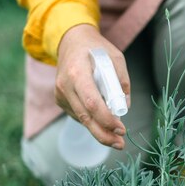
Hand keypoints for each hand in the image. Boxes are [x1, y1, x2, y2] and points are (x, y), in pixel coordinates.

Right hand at [55, 24, 130, 149]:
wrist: (70, 41)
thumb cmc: (96, 49)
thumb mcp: (116, 58)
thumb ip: (122, 82)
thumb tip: (124, 107)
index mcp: (77, 72)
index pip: (92, 103)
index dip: (107, 120)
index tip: (121, 129)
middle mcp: (65, 85)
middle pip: (85, 117)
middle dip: (104, 134)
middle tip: (120, 144)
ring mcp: (60, 94)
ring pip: (82, 119)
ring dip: (99, 130)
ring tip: (116, 138)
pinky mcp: (60, 99)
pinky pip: (79, 115)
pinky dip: (91, 120)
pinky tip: (102, 120)